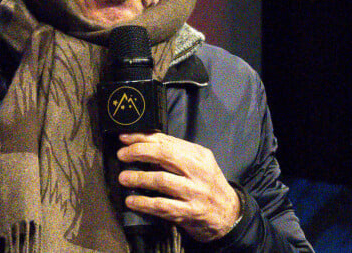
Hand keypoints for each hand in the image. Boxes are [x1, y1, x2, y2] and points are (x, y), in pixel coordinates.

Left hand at [117, 132, 240, 242]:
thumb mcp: (199, 163)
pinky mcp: (190, 213)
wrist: (229, 214)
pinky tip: (132, 201)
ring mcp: (195, 192)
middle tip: (122, 154)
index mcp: (198, 155)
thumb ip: (177, 152)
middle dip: (139, 152)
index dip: (143, 138)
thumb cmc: (208, 185)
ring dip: (138, 178)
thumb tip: (145, 141)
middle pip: (164, 155)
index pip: (167, 141)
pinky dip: (144, 203)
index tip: (125, 138)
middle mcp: (198, 171)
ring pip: (161, 180)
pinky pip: (162, 205)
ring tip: (123, 177)